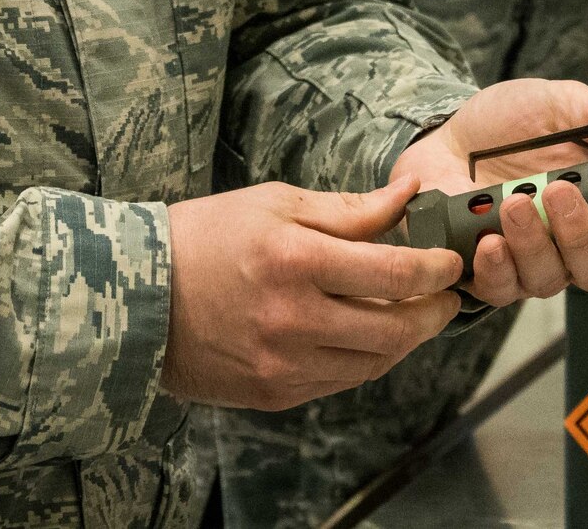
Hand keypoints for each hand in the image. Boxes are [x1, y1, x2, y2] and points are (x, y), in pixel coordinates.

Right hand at [160, 180, 464, 410]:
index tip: (450, 262)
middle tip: (446, 296)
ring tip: (410, 314)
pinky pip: (339, 381)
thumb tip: (409, 195)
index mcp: (295, 261)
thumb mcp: (275, 204)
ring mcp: (283, 363)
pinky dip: (363, 358)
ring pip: (373, 362)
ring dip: (403, 340)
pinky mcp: (274, 392)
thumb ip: (349, 209)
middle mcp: (293, 319)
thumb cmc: (205, 237)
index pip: (394, 274)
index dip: (435, 269)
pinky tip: (364, 335)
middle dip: (433, 312)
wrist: (138, 295)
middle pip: (395, 329)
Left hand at [391, 79, 587, 307]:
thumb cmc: (509, 124)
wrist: (445, 131)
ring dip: (535, 243)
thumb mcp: (563, 106)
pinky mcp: (484, 269)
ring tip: (514, 201)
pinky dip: (497, 268)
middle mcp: (569, 246)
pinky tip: (490, 240)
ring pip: (547, 281)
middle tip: (560, 193)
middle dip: (582, 237)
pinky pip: (499, 289)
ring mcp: (527, 260)